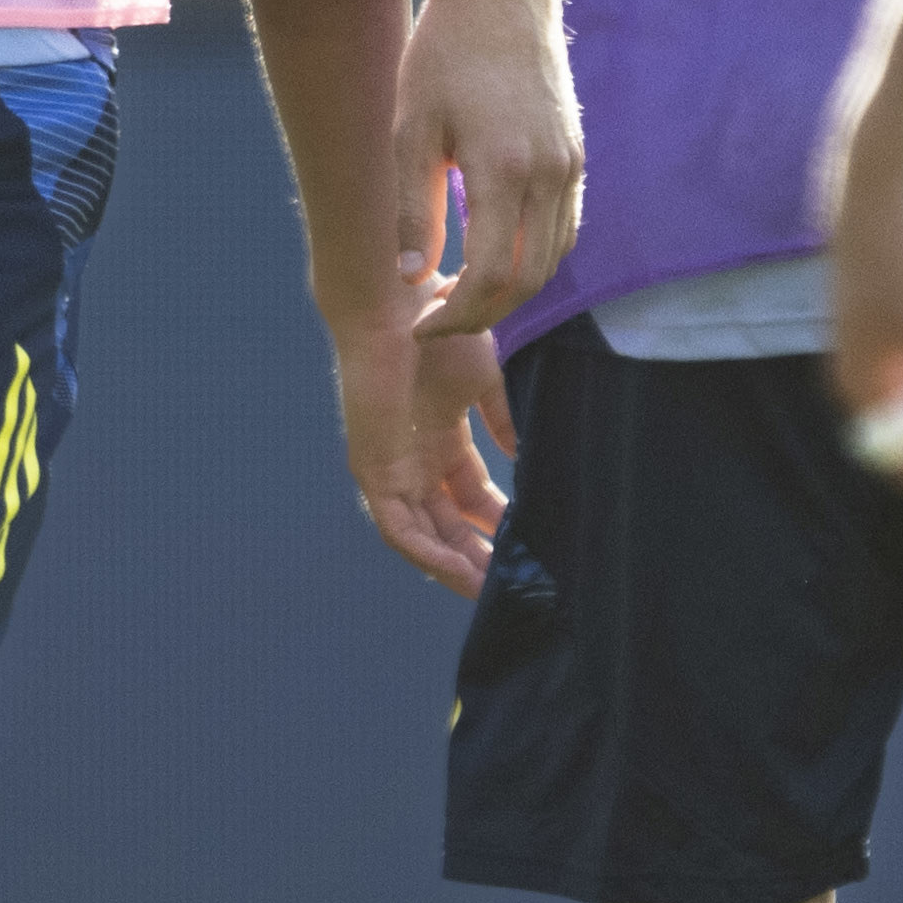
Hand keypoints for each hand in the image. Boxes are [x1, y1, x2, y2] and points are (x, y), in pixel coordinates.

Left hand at [330, 308, 512, 593]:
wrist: (399, 312)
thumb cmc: (440, 336)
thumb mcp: (486, 384)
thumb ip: (504, 421)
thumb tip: (527, 454)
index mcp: (439, 439)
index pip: (468, 496)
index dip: (495, 523)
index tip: (527, 547)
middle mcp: (414, 460)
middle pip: (448, 523)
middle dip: (479, 554)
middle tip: (514, 582)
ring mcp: (393, 469)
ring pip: (424, 535)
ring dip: (456, 565)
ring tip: (490, 590)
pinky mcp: (375, 474)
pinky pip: (399, 530)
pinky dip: (428, 555)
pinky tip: (460, 573)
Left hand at [392, 0, 582, 342]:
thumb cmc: (443, 55)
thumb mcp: (412, 130)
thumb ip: (416, 209)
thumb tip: (411, 279)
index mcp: (503, 169)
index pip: (489, 277)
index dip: (454, 315)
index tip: (418, 325)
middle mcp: (548, 174)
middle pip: (527, 280)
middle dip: (481, 314)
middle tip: (434, 319)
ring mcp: (569, 165)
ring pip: (552, 259)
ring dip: (509, 291)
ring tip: (459, 296)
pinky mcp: (575, 154)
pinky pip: (564, 229)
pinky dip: (533, 259)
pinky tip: (494, 259)